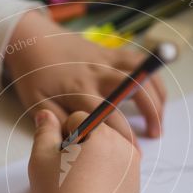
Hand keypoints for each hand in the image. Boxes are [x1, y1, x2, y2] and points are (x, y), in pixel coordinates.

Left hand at [4, 11, 166, 149]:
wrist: (32, 40)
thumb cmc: (34, 75)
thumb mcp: (36, 103)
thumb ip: (56, 123)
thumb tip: (74, 143)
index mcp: (78, 88)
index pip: (108, 114)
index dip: (123, 135)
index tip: (132, 152)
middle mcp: (95, 72)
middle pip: (132, 89)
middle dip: (150, 111)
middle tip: (156, 133)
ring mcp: (105, 59)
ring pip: (140, 72)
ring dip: (156, 93)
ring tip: (160, 116)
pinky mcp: (110, 51)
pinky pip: (138, 60)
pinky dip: (152, 74)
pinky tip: (157, 93)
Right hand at [27, 108, 140, 192]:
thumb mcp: (42, 158)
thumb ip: (45, 131)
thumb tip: (47, 115)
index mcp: (105, 135)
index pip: (79, 118)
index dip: (62, 135)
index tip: (59, 158)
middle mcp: (126, 150)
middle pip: (98, 134)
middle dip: (81, 146)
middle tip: (67, 173)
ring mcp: (134, 173)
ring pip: (108, 156)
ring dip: (93, 163)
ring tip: (78, 187)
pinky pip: (117, 177)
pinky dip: (104, 182)